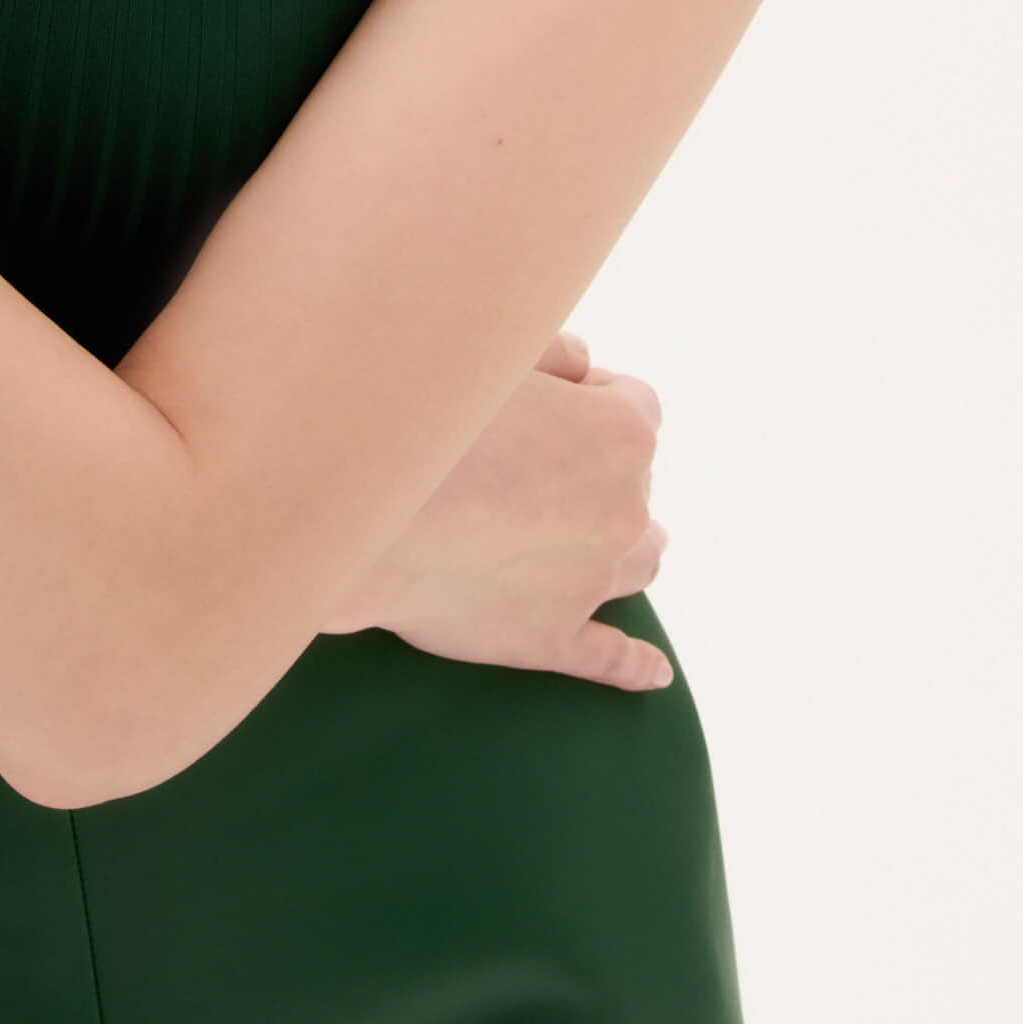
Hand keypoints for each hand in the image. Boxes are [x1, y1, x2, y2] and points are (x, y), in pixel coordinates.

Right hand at [321, 330, 675, 690]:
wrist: (368, 514)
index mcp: (620, 434)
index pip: (636, 405)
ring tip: (603, 540)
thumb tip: (585, 365)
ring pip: (640, 562)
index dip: (595, 398)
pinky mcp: (551, 637)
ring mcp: (591, 580)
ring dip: (626, 546)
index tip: (553, 400)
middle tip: (536, 461)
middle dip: (598, 471)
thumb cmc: (428, 421)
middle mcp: (623, 510)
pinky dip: (635, 665)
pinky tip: (654, 673)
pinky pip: (611, 658)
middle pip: (636, 485)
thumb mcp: (493, 359)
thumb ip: (549, 350)